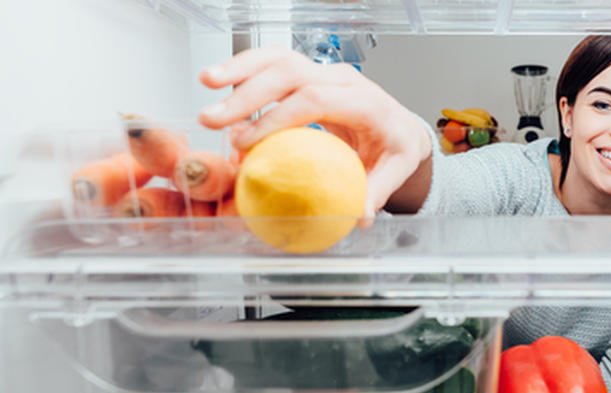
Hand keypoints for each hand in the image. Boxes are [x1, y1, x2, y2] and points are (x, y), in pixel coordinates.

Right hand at [198, 45, 431, 224]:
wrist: (399, 126)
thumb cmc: (394, 149)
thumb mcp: (395, 172)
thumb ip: (376, 192)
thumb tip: (359, 216)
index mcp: (366, 102)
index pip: (316, 100)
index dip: (278, 118)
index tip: (246, 142)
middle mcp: (344, 79)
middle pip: (292, 73)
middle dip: (248, 93)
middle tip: (214, 120)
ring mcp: (325, 72)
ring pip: (280, 58)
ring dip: (240, 69)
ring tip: (206, 82)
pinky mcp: (310, 73)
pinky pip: (274, 63)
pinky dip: (245, 68)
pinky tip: (217, 80)